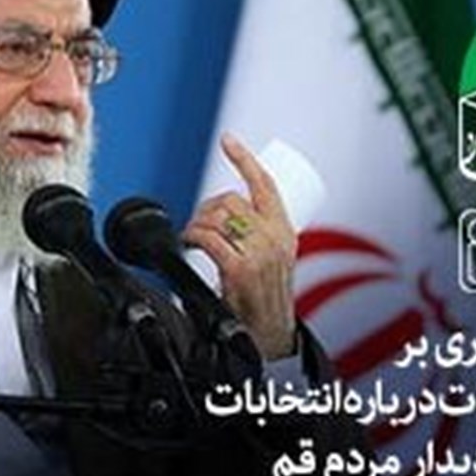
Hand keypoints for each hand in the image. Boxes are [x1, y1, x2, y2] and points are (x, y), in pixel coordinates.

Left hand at [183, 134, 297, 359]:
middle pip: (232, 200)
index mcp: (285, 230)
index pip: (266, 184)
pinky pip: (209, 238)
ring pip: (218, 217)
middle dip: (207, 207)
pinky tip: (189, 243)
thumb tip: (223, 216)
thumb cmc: (265, 298)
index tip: (228, 140)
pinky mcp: (241, 269)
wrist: (270, 335)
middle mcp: (275, 238)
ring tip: (194, 237)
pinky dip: (192, 236)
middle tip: (198, 224)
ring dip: (197, 222)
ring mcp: (260, 253)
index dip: (245, 159)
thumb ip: (257, 235)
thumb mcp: (273, 259)